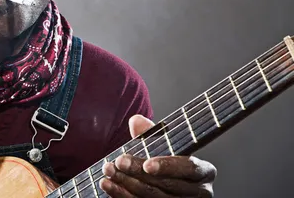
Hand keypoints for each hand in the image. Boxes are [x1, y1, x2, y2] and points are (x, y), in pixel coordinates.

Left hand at [100, 115, 216, 196]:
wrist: (161, 182)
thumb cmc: (164, 160)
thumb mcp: (160, 145)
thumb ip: (150, 134)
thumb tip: (136, 121)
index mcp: (203, 172)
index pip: (189, 168)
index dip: (168, 166)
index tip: (147, 164)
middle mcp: (199, 193)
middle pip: (167, 185)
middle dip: (138, 173)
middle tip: (118, 162)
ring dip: (126, 184)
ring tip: (108, 171)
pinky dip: (123, 195)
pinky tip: (109, 185)